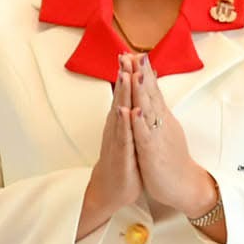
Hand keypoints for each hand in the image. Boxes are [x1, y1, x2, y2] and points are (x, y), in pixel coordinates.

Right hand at [77, 63, 141, 238]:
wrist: (111, 189)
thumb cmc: (122, 161)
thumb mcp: (128, 135)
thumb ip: (129, 116)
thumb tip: (132, 98)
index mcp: (121, 122)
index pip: (125, 95)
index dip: (129, 75)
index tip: (131, 53)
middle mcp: (117, 128)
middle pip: (121, 97)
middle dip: (124, 76)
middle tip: (124, 54)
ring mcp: (118, 140)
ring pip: (120, 113)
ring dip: (122, 94)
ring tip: (124, 74)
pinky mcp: (121, 155)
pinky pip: (123, 137)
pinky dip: (125, 123)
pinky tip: (126, 111)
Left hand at [127, 55, 217, 216]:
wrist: (184, 186)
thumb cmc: (172, 160)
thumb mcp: (165, 132)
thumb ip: (158, 114)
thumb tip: (153, 98)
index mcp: (162, 119)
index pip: (153, 91)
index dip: (145, 72)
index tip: (137, 54)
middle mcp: (161, 124)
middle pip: (151, 95)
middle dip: (142, 74)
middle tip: (135, 54)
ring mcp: (157, 137)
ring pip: (148, 111)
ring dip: (142, 92)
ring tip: (136, 74)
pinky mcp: (153, 153)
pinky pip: (145, 136)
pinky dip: (139, 123)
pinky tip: (133, 111)